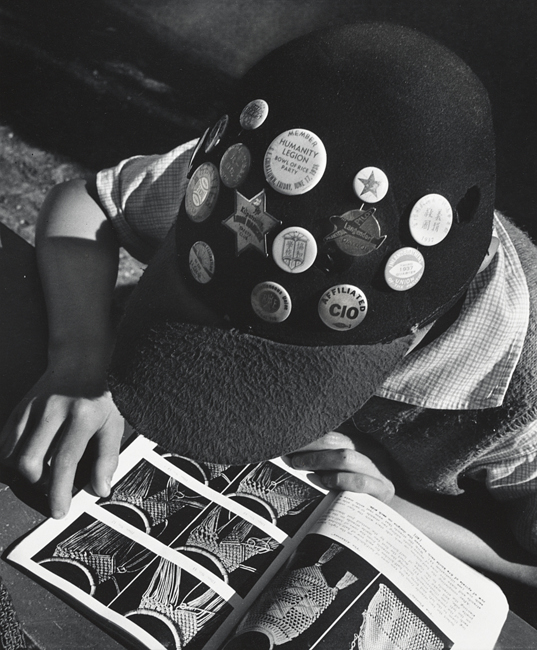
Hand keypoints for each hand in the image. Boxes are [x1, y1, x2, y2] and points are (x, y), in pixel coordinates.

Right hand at [0, 367, 123, 518]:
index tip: (59, 511)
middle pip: (30, 461)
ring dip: (25, 472)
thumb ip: (107, 459)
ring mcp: (33, 408)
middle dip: (38, 483)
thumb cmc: (98, 398)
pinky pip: (5, 442)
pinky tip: (30, 457)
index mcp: (82, 416)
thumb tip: (100, 490)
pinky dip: (12, 457)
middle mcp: (54, 410)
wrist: (79, 364)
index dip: (59, 491)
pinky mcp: (19, 408)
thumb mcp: (113, 425)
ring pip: (13, 454)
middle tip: (52, 484)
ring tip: (43, 470)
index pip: (65, 460)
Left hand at [285, 431, 394, 502]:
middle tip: (291, 455)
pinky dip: (340, 479)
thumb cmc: (353, 489)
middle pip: (336, 441)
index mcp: (361, 441)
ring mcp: (380, 470)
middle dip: (310, 447)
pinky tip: (325, 481)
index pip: (332, 433)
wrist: (381, 519)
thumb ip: (324, 456)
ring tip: (299, 464)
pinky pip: (360, 481)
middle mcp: (372, 451)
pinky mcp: (384, 490)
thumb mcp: (341, 468)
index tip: (289, 439)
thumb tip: (293, 449)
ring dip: (319, 460)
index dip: (310, 436)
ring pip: (346, 458)